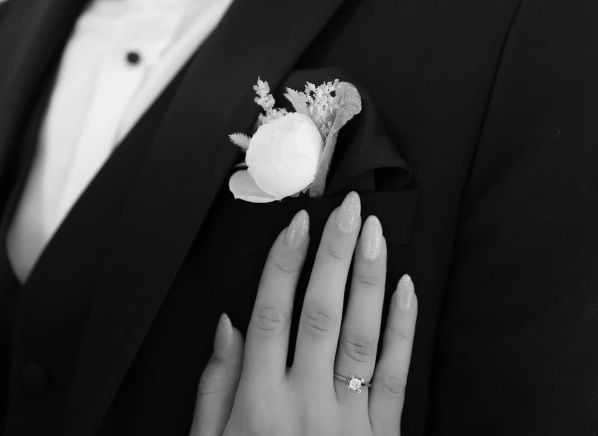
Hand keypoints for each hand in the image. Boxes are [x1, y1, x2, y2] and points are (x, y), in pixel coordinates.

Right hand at [190, 192, 417, 435]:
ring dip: (369, 279)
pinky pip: (395, 375)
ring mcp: (347, 421)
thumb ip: (217, 385)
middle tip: (348, 210)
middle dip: (336, 254)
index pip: (271, 315)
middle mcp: (304, 405)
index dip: (285, 264)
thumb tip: (230, 323)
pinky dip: (402, 328)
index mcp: (258, 404)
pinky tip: (405, 289)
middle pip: (321, 313)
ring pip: (361, 335)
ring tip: (375, 234)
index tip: (299, 224)